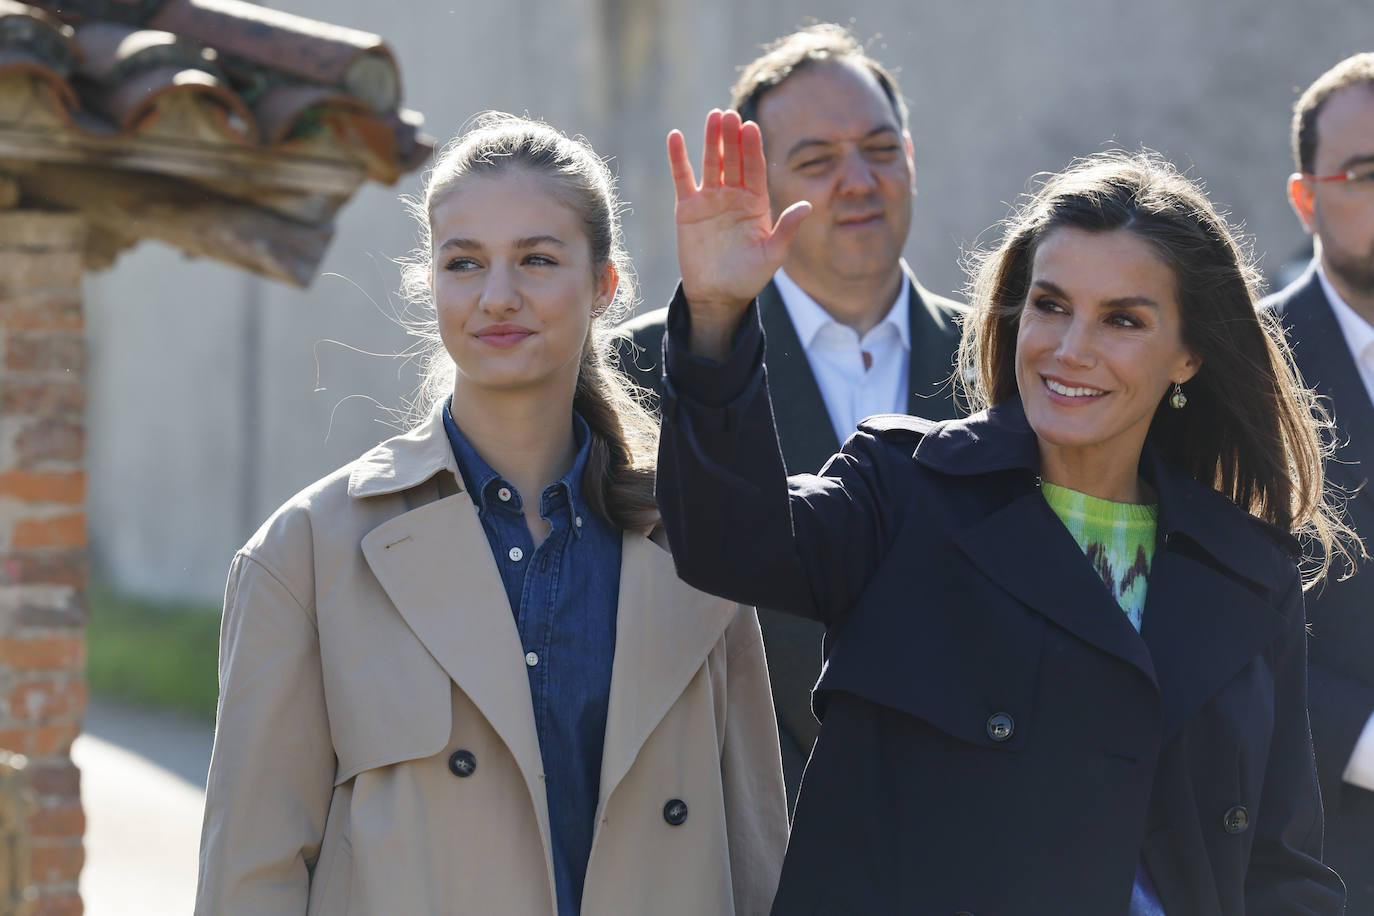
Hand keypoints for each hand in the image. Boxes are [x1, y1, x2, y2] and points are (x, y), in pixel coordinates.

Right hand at [669, 109, 811, 357]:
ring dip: (710, 140)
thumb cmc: (748, 277)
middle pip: (733, 160)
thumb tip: (807, 205)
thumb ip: (787, 229)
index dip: (752, 148)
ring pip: (711, 163)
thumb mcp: (773, 255)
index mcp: (756, 203)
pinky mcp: (688, 208)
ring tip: (712, 116)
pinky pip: (683, 178)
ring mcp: (710, 200)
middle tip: (728, 114)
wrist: (718, 295)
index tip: (751, 127)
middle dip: (731, 138)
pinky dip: (679, 158)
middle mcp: (734, 196)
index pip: (755, 169)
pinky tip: (676, 137)